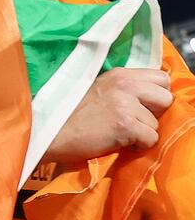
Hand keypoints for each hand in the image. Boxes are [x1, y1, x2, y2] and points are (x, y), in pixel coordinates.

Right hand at [42, 68, 173, 163]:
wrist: (54, 130)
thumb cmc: (75, 113)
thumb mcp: (101, 89)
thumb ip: (126, 88)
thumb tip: (153, 98)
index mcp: (119, 73)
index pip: (161, 78)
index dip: (156, 95)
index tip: (144, 106)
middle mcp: (125, 83)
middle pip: (166, 97)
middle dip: (155, 112)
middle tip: (135, 120)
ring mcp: (125, 102)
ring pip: (157, 123)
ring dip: (143, 131)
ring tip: (121, 131)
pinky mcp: (125, 123)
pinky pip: (151, 139)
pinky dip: (138, 145)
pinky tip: (119, 141)